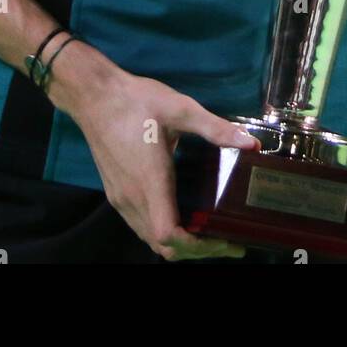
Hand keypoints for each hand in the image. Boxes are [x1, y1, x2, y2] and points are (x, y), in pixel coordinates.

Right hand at [69, 67, 260, 260]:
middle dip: (196, 250)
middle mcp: (132, 198)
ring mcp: (120, 199)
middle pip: (163, 246)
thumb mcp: (180, 109)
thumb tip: (252, 144)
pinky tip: (181, 216)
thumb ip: (215, 128)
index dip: (196, 246)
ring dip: (179, 244)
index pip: (169, 235)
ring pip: (150, 239)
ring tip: (208, 231)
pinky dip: (163, 232)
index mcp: (150, 181)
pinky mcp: (115, 194)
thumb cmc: (136, 101)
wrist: (93, 95)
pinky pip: (141, 226)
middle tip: (226, 239)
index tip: (223, 238)